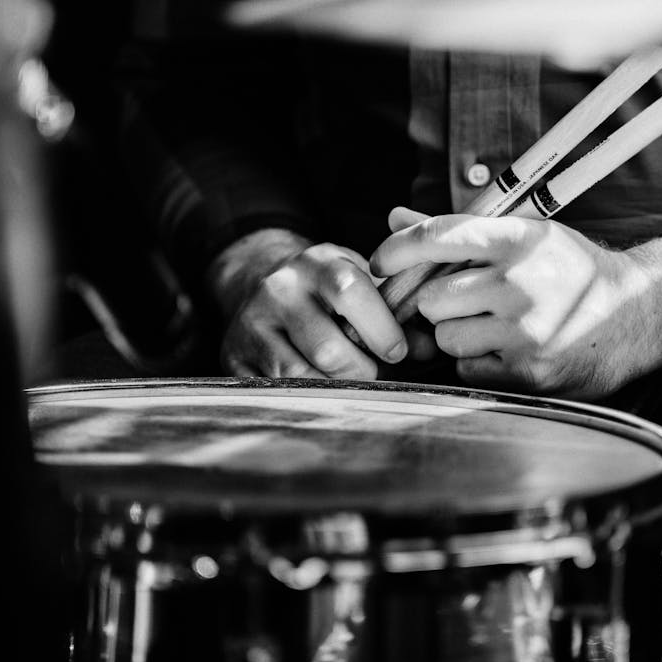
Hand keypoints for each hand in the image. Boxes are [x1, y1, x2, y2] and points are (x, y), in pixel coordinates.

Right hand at [207, 228, 407, 378]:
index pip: (351, 293)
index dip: (381, 330)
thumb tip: (428, 350)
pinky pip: (273, 391)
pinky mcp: (233, 355)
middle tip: (370, 373)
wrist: (258, 283)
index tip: (396, 351)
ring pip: (299, 375)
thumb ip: (396, 315)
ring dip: (332, 389)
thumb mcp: (360, 287)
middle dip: (360, 371)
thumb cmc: (325, 292)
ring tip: (344, 383)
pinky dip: (302, 398)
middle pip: (327, 347)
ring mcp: (252, 323)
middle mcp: (279, 289)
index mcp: (318, 263)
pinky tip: (316, 391)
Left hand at [372, 207, 661, 397]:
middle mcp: (520, 281)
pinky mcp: (527, 370)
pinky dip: (477, 363)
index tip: (377, 262)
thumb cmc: (568, 273)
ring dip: (457, 335)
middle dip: (438, 304)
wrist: (636, 317)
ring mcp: (525, 328)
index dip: (397, 249)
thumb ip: (457, 233)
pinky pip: (466, 367)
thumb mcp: (524, 239)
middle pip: (431, 297)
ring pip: (444, 336)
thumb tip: (394, 217)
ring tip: (494, 327)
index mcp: (518, 240)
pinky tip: (507, 351)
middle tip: (467, 303)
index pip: (438, 236)